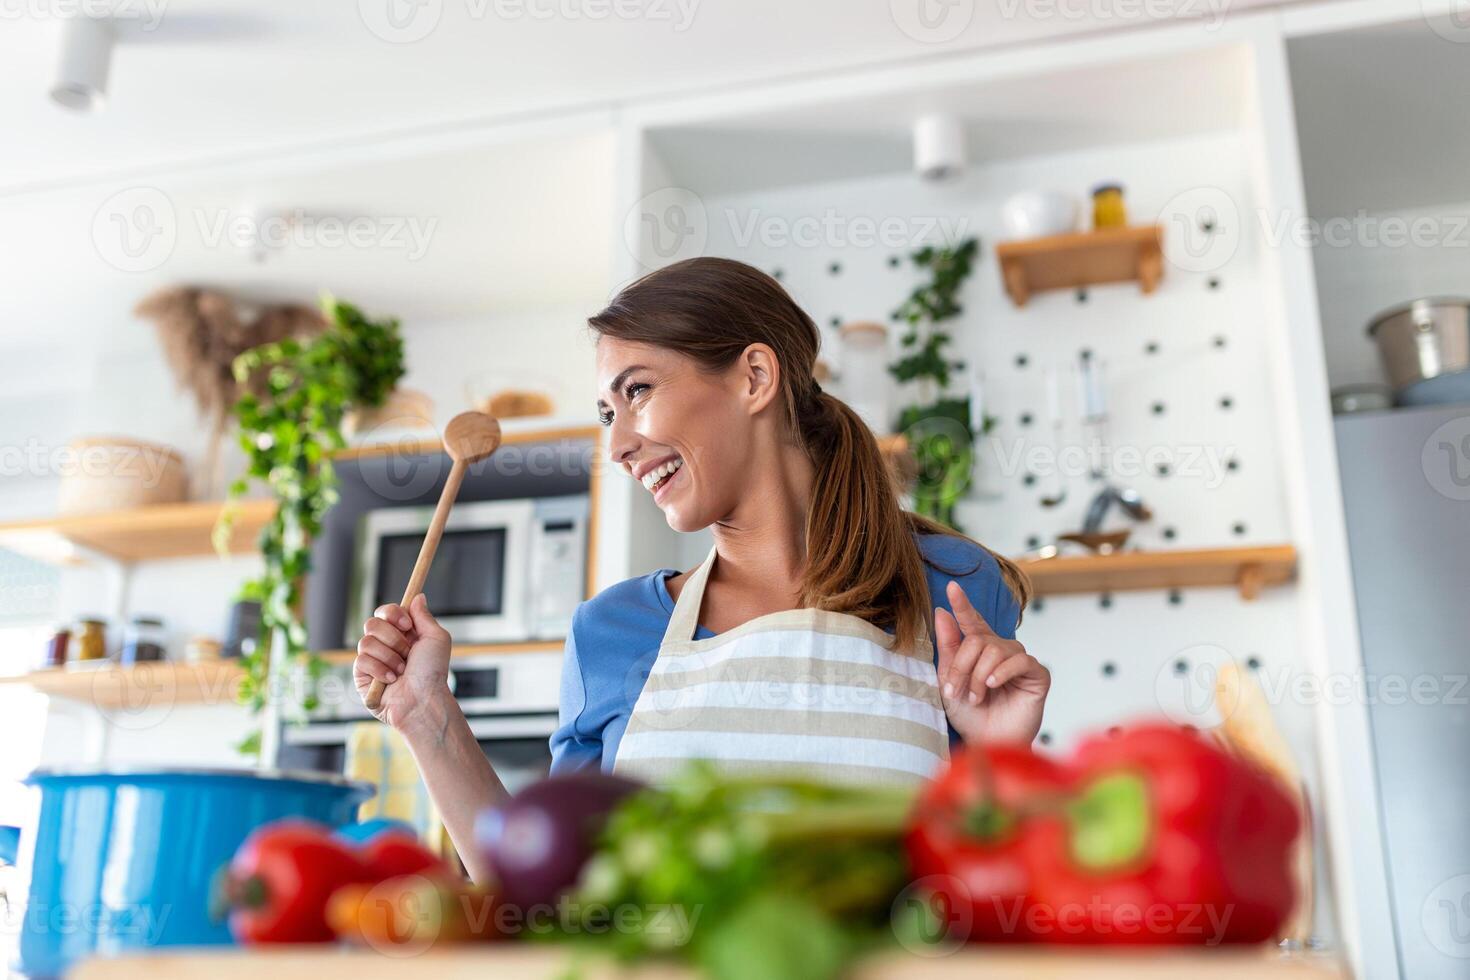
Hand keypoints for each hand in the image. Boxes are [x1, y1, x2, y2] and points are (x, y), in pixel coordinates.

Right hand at [354, 594, 452, 730]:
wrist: (423, 699)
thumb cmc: (433, 672)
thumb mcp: (436, 638)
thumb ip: (424, 616)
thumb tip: (417, 596)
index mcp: (401, 634)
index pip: (385, 612)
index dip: (393, 614)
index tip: (407, 625)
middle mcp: (385, 644)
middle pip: (372, 623)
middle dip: (393, 639)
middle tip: (408, 653)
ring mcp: (371, 660)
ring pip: (366, 642)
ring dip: (390, 657)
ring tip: (402, 671)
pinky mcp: (361, 676)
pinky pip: (361, 660)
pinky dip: (380, 670)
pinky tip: (391, 680)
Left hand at [935, 580, 1049, 744]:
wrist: (988, 746)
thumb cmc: (971, 717)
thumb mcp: (950, 682)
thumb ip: (948, 648)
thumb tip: (941, 612)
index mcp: (980, 650)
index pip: (972, 622)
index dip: (963, 605)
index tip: (952, 588)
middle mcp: (1001, 651)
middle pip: (978, 640)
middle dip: (961, 665)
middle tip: (956, 692)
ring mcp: (1020, 662)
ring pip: (996, 649)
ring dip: (979, 675)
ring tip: (976, 697)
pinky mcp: (1037, 675)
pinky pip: (1020, 660)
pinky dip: (1002, 672)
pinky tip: (993, 686)